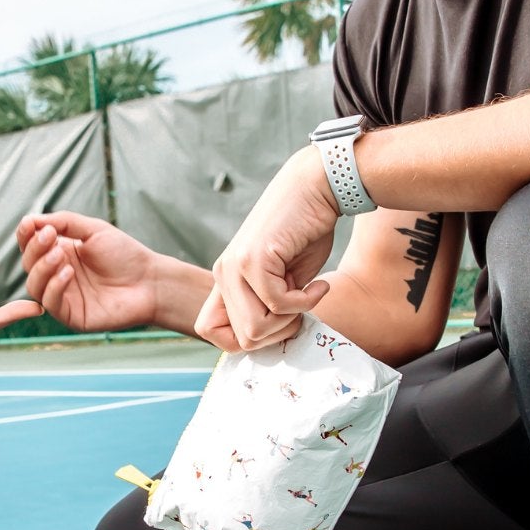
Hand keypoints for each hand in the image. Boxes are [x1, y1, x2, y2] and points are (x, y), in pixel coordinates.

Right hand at [17, 210, 184, 332]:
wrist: (150, 281)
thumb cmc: (126, 255)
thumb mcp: (94, 230)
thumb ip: (64, 222)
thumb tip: (31, 219)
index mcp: (61, 253)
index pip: (31, 245)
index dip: (25, 235)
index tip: (28, 224)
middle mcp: (58, 275)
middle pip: (29, 264)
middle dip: (35, 249)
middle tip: (49, 237)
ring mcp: (64, 296)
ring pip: (34, 285)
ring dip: (42, 268)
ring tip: (59, 255)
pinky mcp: (71, 315)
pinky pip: (51, 303)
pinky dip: (54, 287)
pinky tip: (68, 273)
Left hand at [197, 146, 337, 350]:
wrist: (317, 188)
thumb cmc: (306, 232)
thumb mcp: (283, 277)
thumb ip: (269, 305)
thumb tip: (269, 339)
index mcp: (225, 278)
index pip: (210, 331)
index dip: (245, 340)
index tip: (277, 322)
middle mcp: (223, 273)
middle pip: (240, 340)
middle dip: (278, 334)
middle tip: (301, 310)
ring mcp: (235, 266)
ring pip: (255, 330)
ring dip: (290, 321)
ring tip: (307, 294)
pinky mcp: (254, 258)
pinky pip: (277, 304)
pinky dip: (306, 302)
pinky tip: (319, 284)